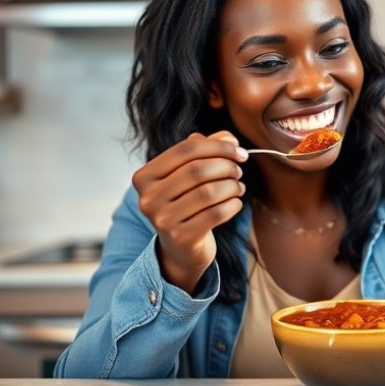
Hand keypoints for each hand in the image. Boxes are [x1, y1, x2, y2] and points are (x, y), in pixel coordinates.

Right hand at [132, 131, 247, 292]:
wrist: (180, 247)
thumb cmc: (186, 202)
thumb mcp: (189, 173)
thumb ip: (207, 149)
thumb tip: (229, 138)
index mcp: (144, 176)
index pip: (186, 149)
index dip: (218, 146)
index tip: (240, 151)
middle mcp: (148, 198)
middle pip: (197, 170)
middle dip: (226, 166)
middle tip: (239, 171)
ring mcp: (162, 220)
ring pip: (209, 192)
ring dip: (232, 186)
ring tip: (238, 187)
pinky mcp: (181, 237)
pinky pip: (216, 214)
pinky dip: (233, 204)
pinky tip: (236, 203)